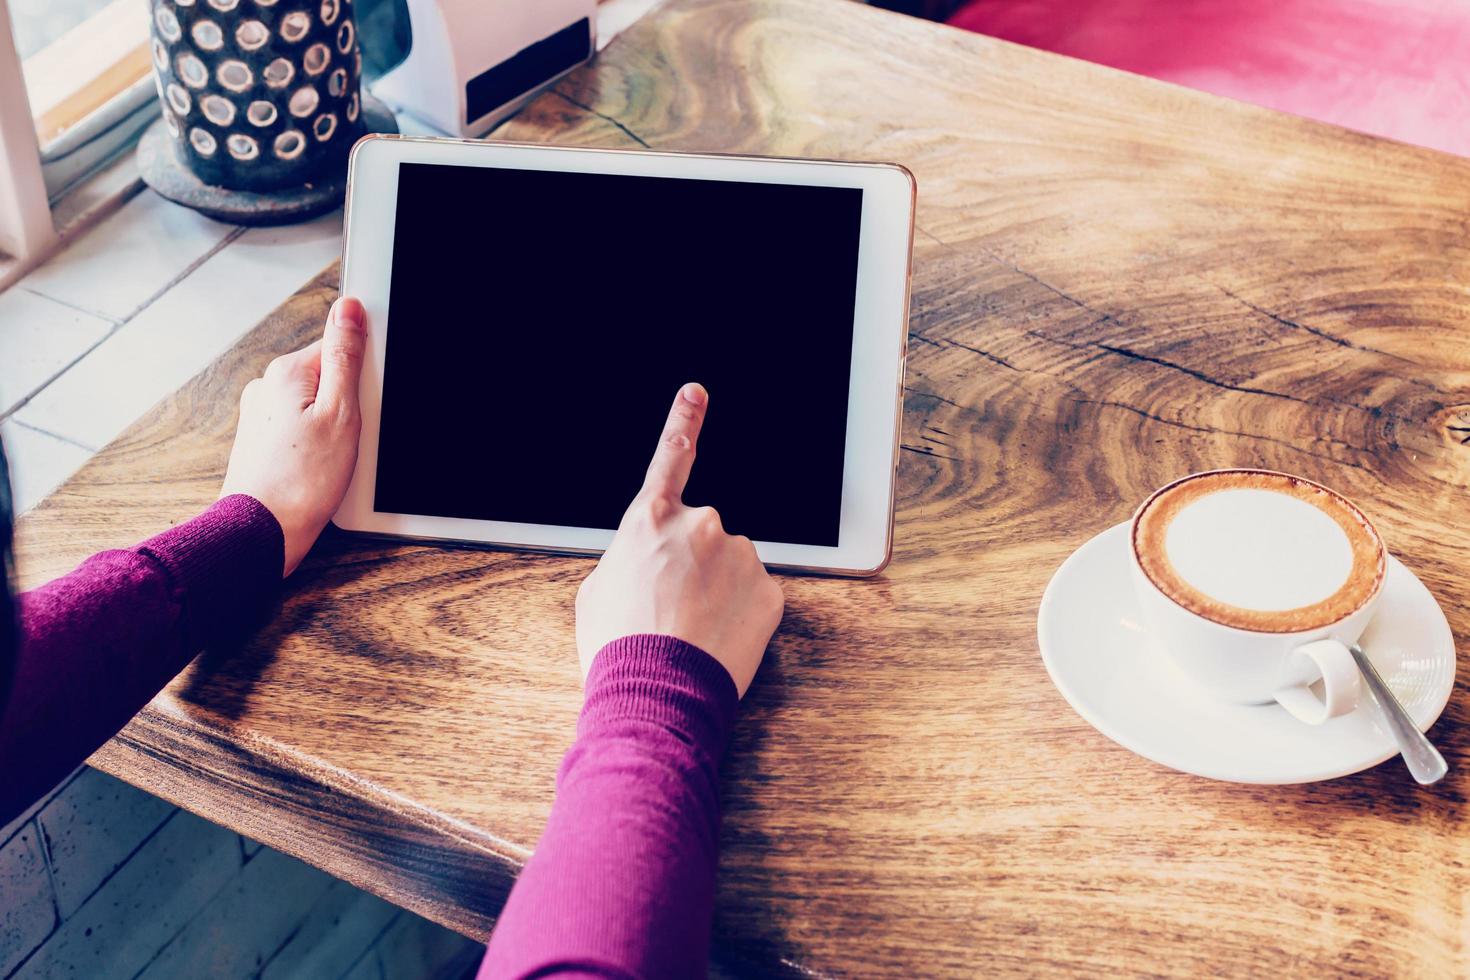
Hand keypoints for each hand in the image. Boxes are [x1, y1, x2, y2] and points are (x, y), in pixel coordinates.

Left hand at [221, 297, 364, 576]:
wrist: (262, 532)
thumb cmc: (303, 481)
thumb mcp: (341, 412)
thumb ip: (346, 357)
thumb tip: (349, 308)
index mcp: (287, 372)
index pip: (339, 347)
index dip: (362, 377)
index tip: (364, 404)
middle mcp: (267, 387)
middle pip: (328, 377)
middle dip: (349, 404)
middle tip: (351, 437)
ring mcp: (261, 414)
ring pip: (316, 406)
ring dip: (334, 427)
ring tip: (334, 459)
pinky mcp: (263, 440)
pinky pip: (303, 429)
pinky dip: (318, 445)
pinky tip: (322, 469)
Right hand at [575, 383, 784, 696]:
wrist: (658, 692)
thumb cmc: (618, 645)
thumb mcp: (597, 591)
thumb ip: (629, 560)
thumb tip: (644, 564)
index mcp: (651, 520)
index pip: (670, 456)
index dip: (683, 420)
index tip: (696, 392)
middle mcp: (701, 525)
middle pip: (703, 535)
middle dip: (694, 565)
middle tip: (672, 609)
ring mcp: (741, 556)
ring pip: (733, 567)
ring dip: (718, 591)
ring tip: (691, 631)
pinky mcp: (770, 591)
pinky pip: (757, 596)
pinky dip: (742, 615)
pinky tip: (718, 640)